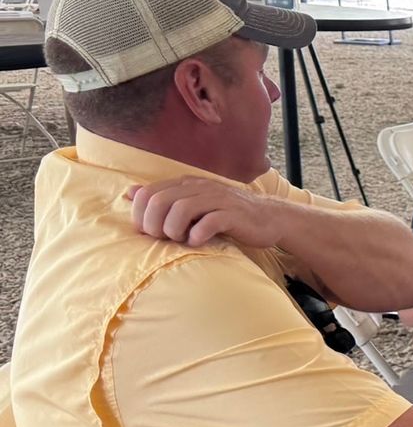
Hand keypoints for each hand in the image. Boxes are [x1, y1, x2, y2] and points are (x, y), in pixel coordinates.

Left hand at [126, 178, 286, 249]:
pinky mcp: (233, 215)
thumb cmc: (226, 214)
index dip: (141, 215)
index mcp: (185, 184)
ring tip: (181, 240)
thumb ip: (163, 197)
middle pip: (160, 202)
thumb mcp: (192, 201)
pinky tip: (198, 241)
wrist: (268, 218)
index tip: (150, 232)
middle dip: (155, 225)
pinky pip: (209, 222)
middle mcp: (199, 187)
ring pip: (181, 210)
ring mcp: (217, 200)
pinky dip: (198, 235)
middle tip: (164, 238)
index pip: (147, 194)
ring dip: (174, 230)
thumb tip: (130, 192)